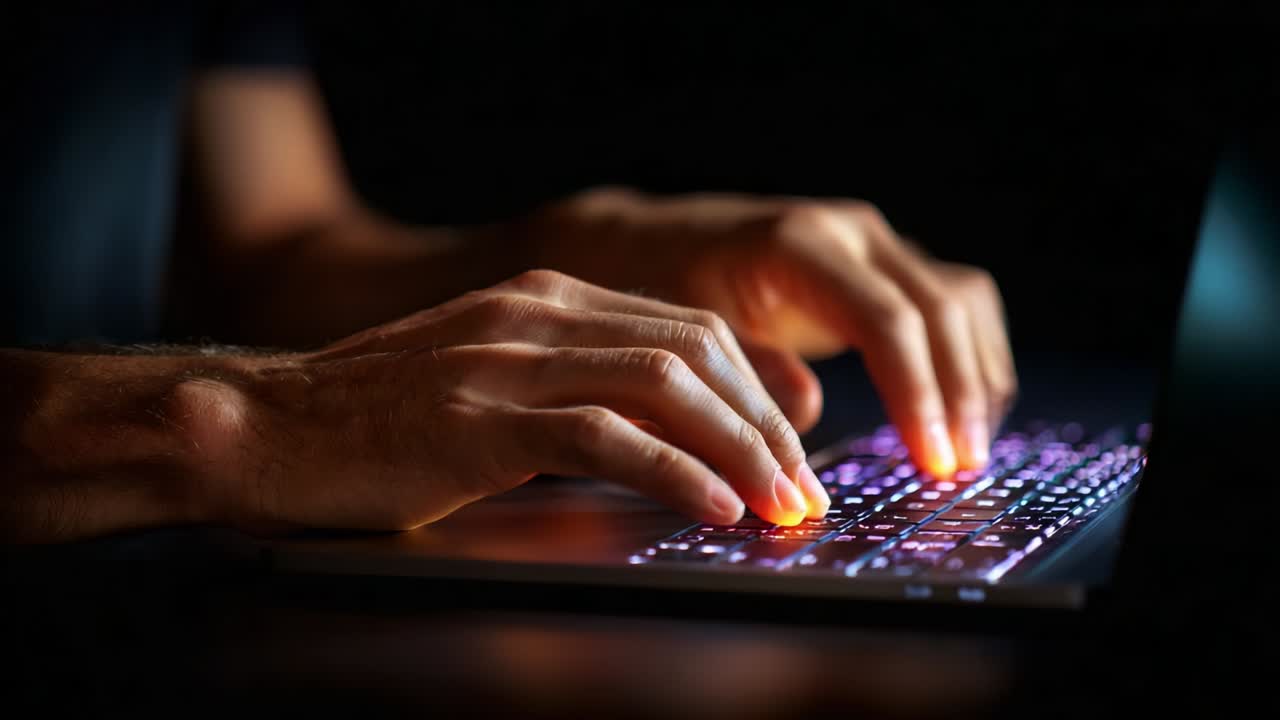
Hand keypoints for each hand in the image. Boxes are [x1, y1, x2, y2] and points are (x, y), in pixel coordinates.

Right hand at [181, 270, 829, 532]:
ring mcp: (508, 359)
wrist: (262, 425)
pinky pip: (603, 437)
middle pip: (697, 354)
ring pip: (666, 387)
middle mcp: (538, 314)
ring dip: (739, 449)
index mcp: (549, 300)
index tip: (792, 453)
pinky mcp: (478, 416)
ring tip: (778, 505)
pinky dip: (673, 472)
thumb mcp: (489, 383)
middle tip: (802, 490)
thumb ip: (571, 391)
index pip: (690, 333)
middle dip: (767, 425)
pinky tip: (711, 508)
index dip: (758, 393)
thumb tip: (664, 444)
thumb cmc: (376, 421)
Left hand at [533, 191, 1017, 475]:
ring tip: (968, 449)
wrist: (657, 242)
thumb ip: (747, 370)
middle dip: (957, 393)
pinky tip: (961, 410)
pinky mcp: (884, 265)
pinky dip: (965, 356)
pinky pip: (952, 303)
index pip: (886, 318)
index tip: (932, 461)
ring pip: (960, 301)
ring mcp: (874, 243)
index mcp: (801, 242)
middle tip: (959, 468)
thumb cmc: (668, 289)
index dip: (917, 394)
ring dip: (974, 374)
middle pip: (940, 308)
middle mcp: (850, 231)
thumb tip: (806, 416)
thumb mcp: (691, 332)